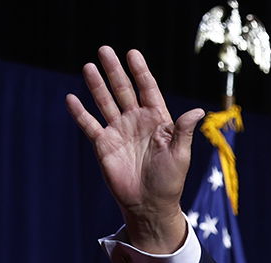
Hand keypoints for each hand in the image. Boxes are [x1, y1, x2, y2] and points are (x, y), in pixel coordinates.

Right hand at [66, 46, 202, 252]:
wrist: (150, 205)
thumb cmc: (170, 181)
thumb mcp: (180, 155)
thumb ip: (184, 131)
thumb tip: (198, 111)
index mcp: (157, 120)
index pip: (147, 89)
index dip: (140, 71)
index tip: (132, 53)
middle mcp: (136, 121)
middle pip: (123, 89)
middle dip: (114, 70)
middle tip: (104, 49)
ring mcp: (119, 131)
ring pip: (105, 102)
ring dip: (97, 85)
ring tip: (88, 66)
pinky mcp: (104, 145)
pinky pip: (90, 125)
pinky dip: (80, 113)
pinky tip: (72, 98)